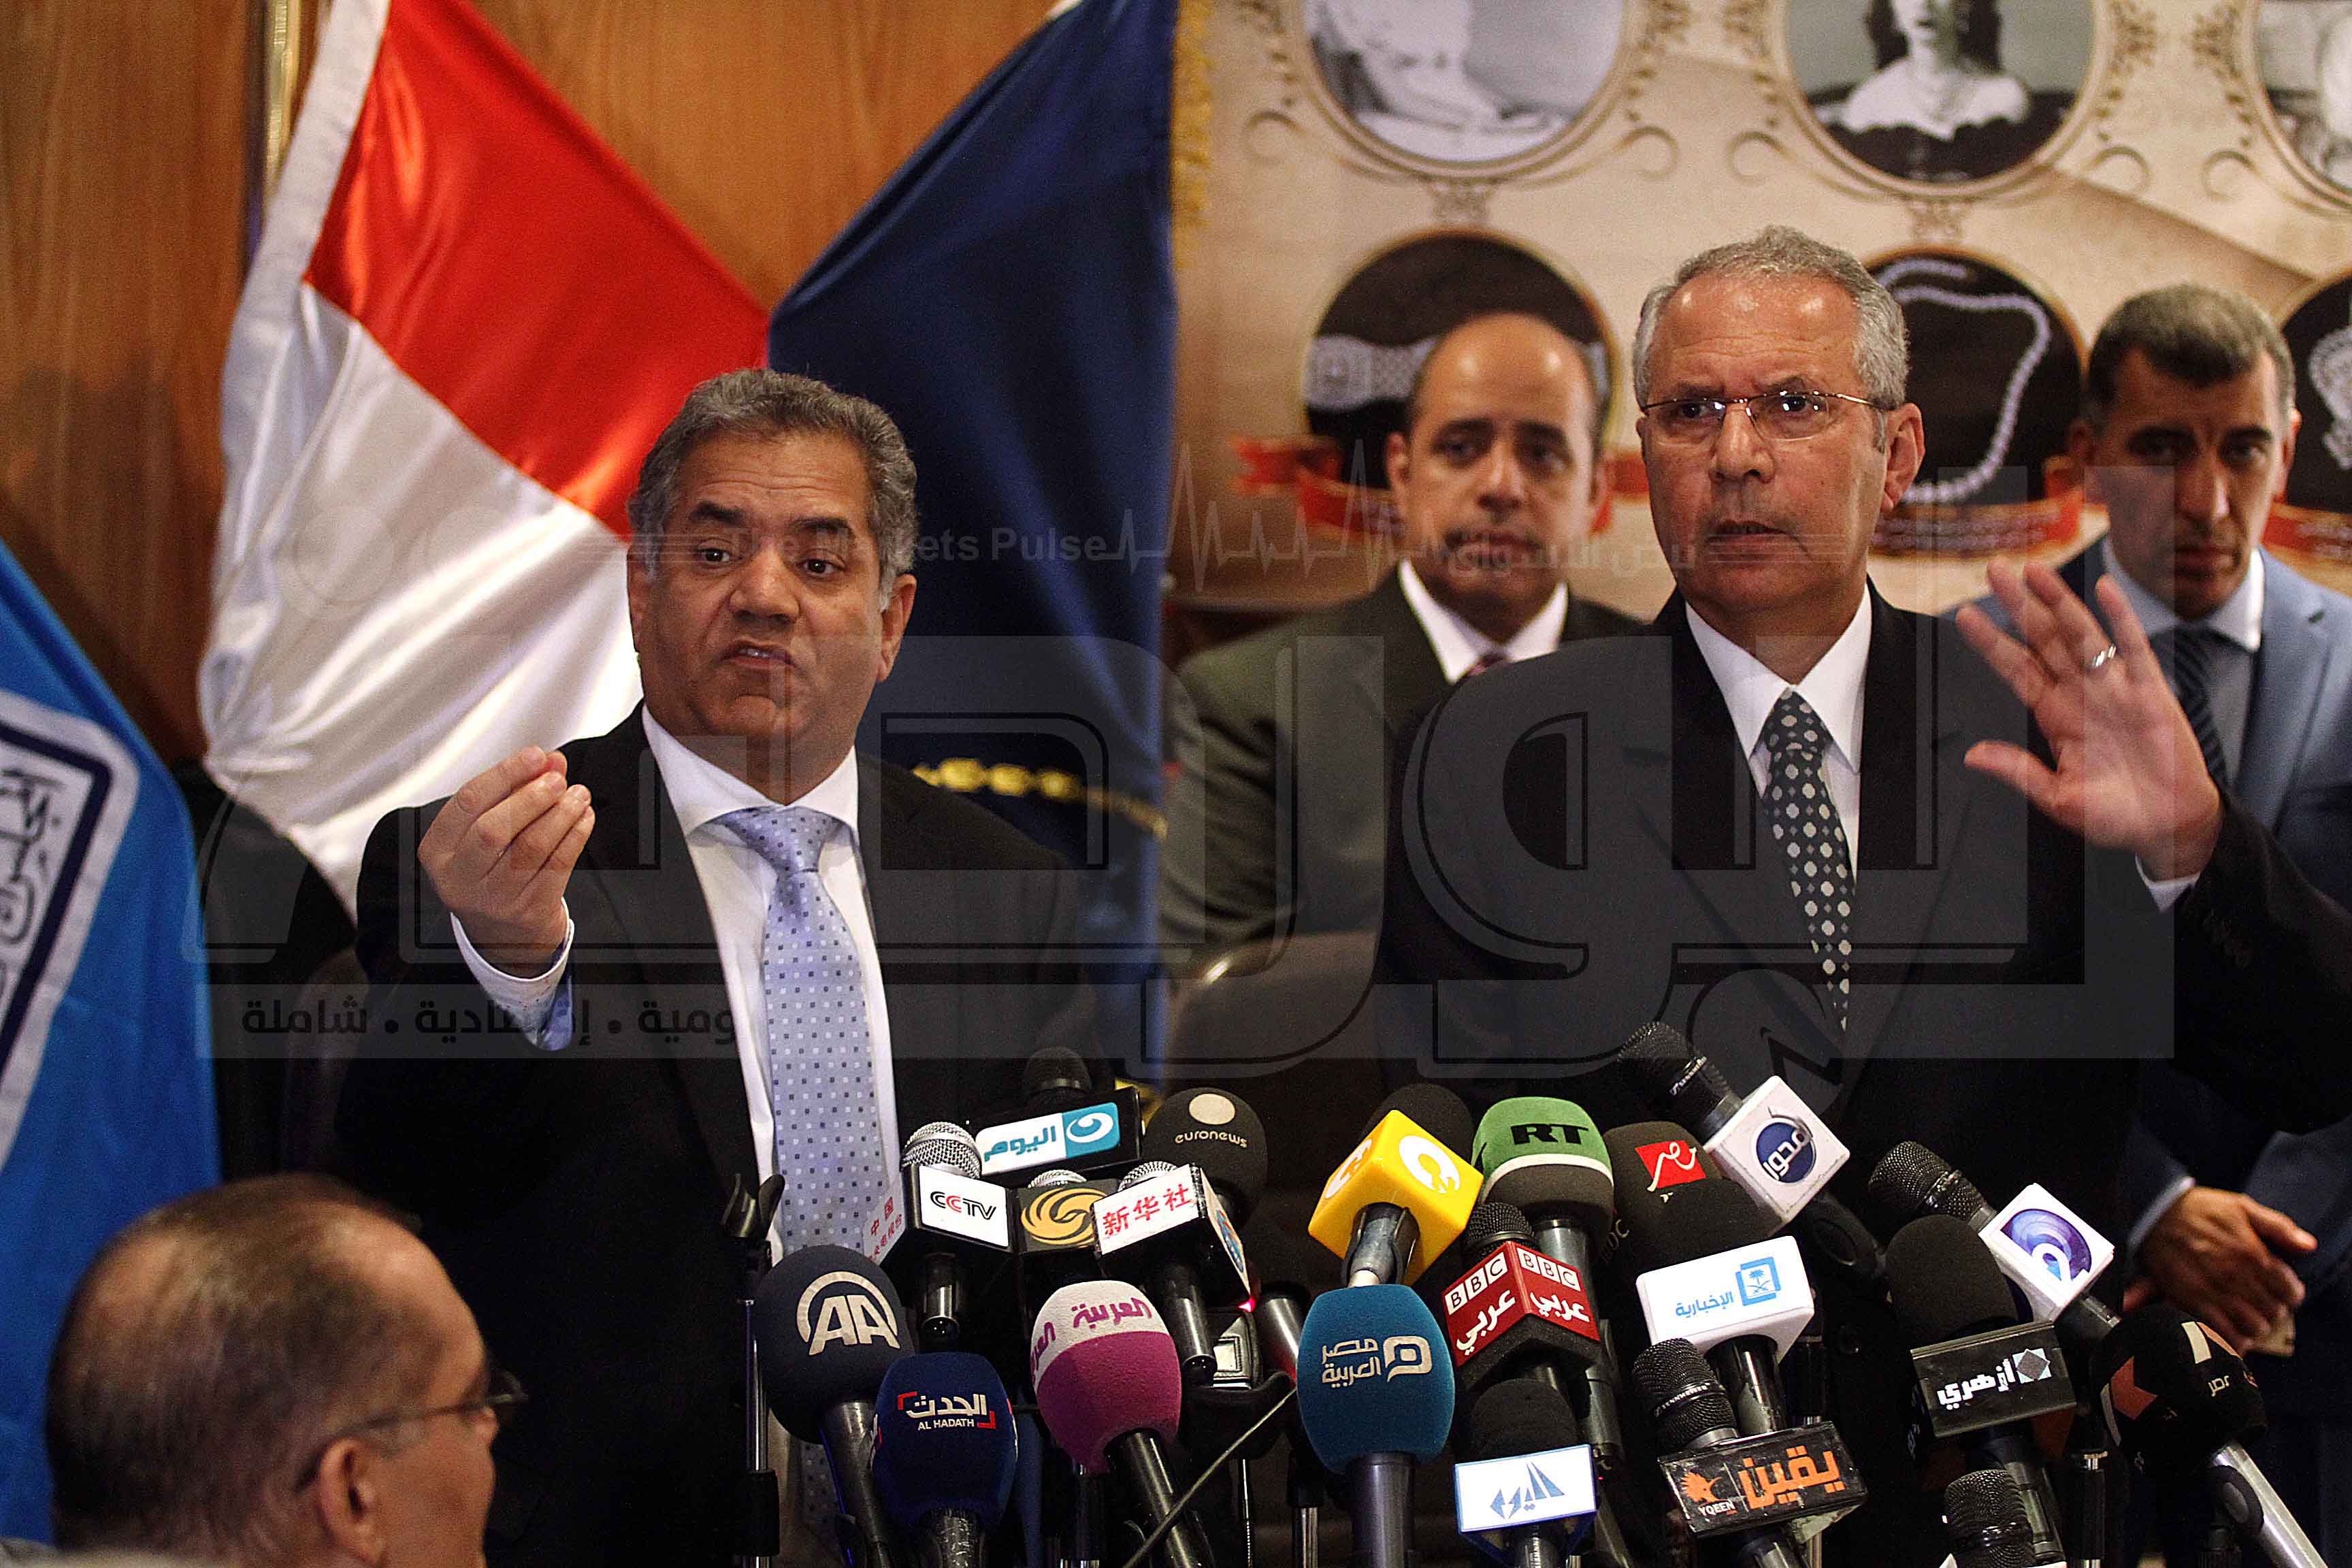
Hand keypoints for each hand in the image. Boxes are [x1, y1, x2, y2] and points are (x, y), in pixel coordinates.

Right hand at [419, 747, 591, 974]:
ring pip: (530, 847)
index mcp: (439, 850)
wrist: (504, 933)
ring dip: (560, 813)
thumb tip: (550, 760)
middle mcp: (459, 877)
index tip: (535, 755)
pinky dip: (575, 836)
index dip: (505, 773)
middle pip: (494, 827)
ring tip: (579, 794)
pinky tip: (584, 817)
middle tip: (558, 778)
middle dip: (531, 796)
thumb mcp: (488, 829)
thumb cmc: (492, 868)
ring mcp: (493, 899)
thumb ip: (514, 791)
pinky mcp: (528, 911)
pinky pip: (557, 866)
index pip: (467, 801)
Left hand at [1954, 560, 2223, 877]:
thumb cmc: (2115, 815)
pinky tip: (2104, 590)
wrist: (2169, 825)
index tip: (1963, 615)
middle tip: (1994, 569)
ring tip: (2034, 570)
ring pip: (2082, 634)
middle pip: (2044, 639)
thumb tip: (1973, 755)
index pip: (2016, 670)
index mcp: (2055, 717)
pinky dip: (2120, 618)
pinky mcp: (2151, 692)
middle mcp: (2081, 694)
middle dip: (2019, 605)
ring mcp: (2115, 689)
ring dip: (2059, 601)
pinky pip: (2134, 648)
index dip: (1991, 642)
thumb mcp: (2058, 799)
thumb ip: (2019, 772)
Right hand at [2122, 1185, 2315, 1352]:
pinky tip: (2234, 1330)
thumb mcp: (2243, 1207)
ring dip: (2256, 1325)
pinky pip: (2223, 1333)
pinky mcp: (2192, 1301)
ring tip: (2250, 1316)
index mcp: (2253, 1254)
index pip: (2290, 1291)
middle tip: (2265, 1302)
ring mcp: (2214, 1291)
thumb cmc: (2201, 1209)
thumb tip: (2309, 1246)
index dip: (2291, 1294)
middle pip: (2273, 1312)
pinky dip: (2233, 1338)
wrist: (2153, 1212)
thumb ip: (2279, 1227)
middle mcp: (2235, 1276)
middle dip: (2274, 1310)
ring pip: (2252, 1327)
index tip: (2284, 1291)